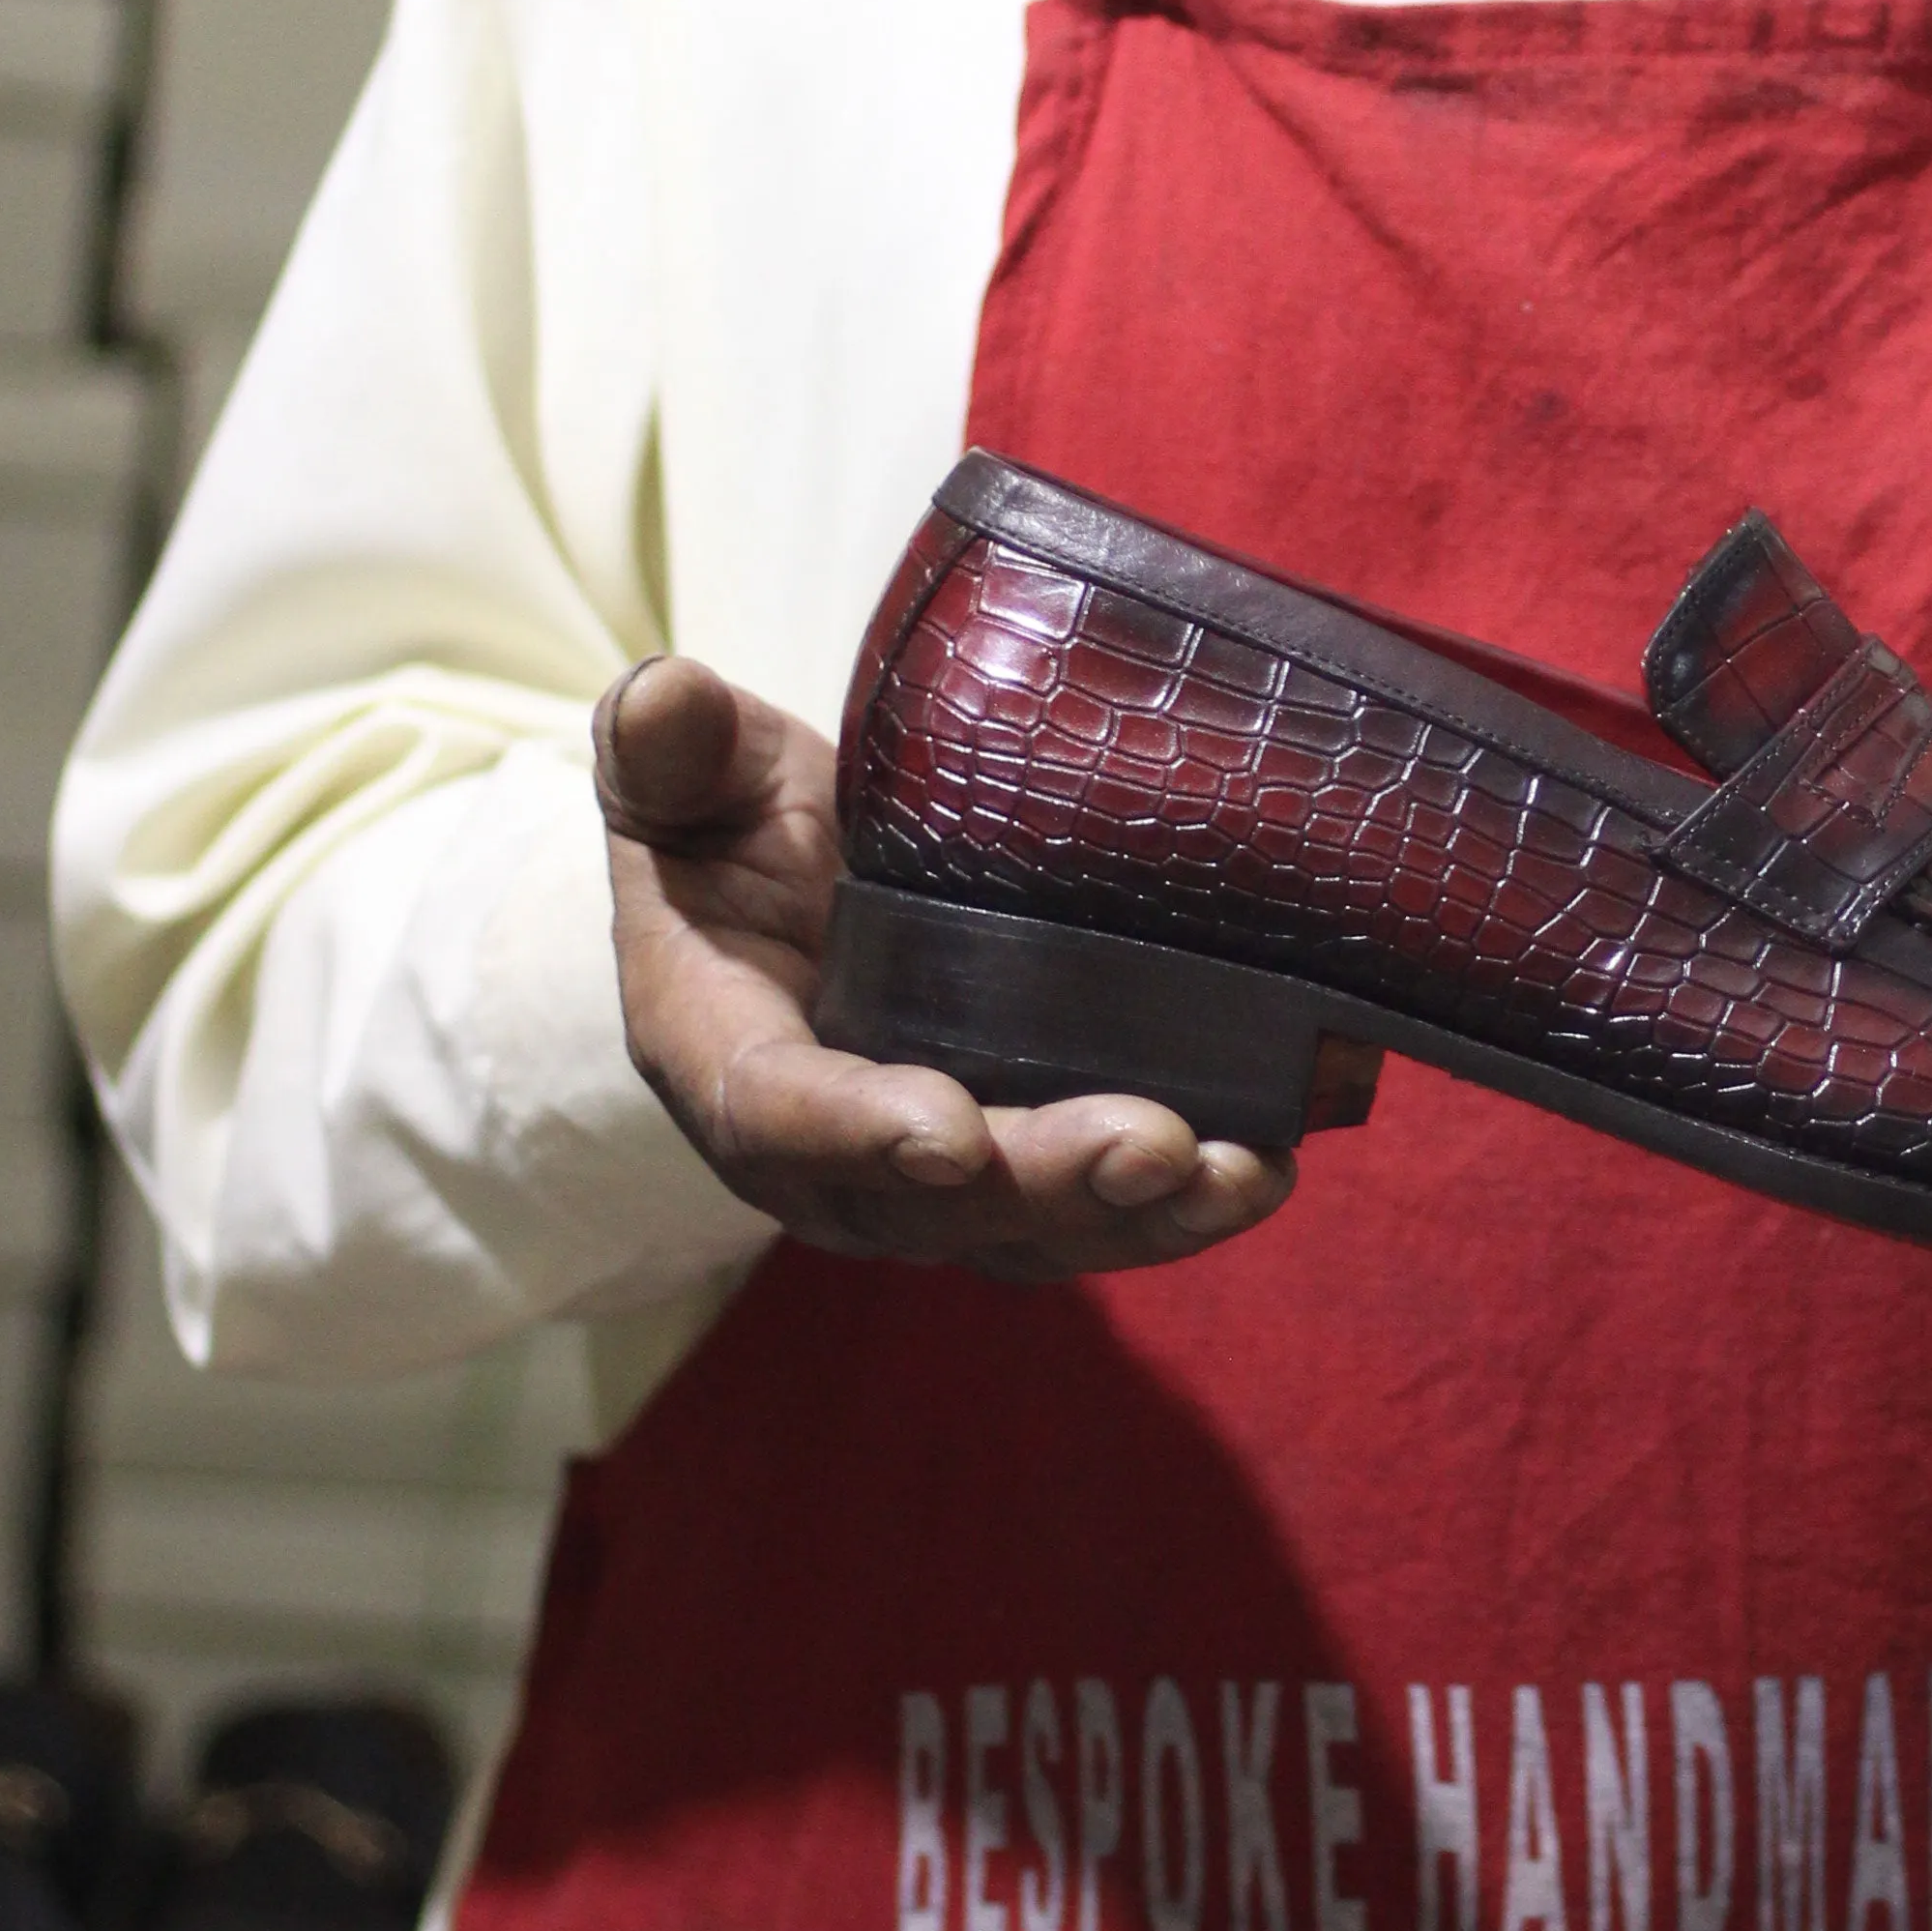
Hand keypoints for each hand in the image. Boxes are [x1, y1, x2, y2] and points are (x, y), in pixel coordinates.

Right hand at [594, 655, 1296, 1279]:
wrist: (784, 894)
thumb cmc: (733, 831)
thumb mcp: (693, 776)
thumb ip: (672, 748)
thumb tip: (664, 697)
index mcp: (723, 1054)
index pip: (778, 1113)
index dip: (859, 1133)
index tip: (949, 1135)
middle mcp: (824, 1154)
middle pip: (931, 1204)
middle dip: (1046, 1182)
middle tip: (1152, 1145)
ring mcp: (925, 1180)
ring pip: (1029, 1233)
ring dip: (1139, 1217)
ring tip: (1241, 1175)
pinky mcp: (1013, 1173)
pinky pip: (1090, 1216)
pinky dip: (1179, 1204)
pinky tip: (1267, 1166)